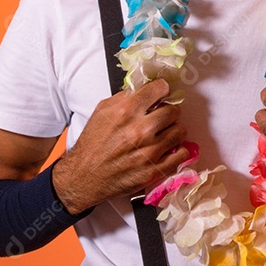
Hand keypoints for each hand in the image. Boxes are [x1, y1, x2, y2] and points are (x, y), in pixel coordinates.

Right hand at [53, 78, 189, 212]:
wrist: (84, 177)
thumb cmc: (92, 144)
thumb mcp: (102, 111)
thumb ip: (124, 97)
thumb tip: (144, 90)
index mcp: (126, 111)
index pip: (160, 88)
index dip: (162, 90)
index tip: (161, 94)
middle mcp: (140, 130)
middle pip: (173, 111)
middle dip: (168, 112)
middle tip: (161, 117)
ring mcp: (149, 151)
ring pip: (180, 131)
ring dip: (173, 131)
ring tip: (163, 134)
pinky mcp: (155, 170)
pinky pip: (182, 154)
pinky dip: (177, 150)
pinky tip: (168, 149)